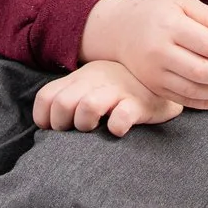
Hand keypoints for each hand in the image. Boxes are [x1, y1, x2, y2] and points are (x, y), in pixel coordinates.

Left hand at [33, 60, 183, 136]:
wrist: (162, 76)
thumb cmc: (119, 89)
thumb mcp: (91, 85)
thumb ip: (70, 98)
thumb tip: (47, 124)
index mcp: (80, 78)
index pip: (46, 97)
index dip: (44, 118)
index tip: (56, 129)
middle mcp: (95, 81)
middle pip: (62, 104)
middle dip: (63, 124)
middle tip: (77, 130)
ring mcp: (118, 91)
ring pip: (88, 106)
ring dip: (86, 124)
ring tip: (95, 129)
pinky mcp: (140, 103)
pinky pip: (123, 115)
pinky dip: (117, 126)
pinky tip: (118, 130)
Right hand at [79, 0, 207, 107]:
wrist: (117, 31)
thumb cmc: (157, 14)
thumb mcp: (182, 4)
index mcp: (169, 27)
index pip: (207, 45)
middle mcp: (159, 52)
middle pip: (201, 71)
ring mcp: (154, 73)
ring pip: (194, 90)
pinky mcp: (154, 87)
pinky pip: (184, 100)